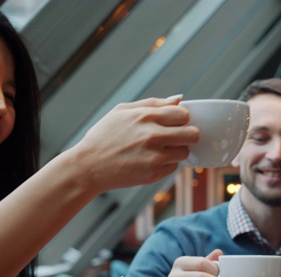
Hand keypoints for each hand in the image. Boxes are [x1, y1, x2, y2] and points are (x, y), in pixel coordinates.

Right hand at [68, 95, 199, 193]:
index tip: (175, 123)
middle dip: (188, 135)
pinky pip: (173, 167)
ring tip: (159, 150)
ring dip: (177, 151)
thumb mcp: (123, 111)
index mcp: (146, 116)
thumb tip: (179, 99)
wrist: (88, 165)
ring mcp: (154, 156)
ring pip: (185, 152)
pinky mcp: (153, 174)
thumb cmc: (105, 136)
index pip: (184, 114)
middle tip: (176, 137)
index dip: (182, 119)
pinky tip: (149, 161)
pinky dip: (166, 164)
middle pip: (193, 134)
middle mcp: (152, 136)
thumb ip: (153, 104)